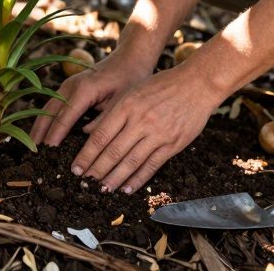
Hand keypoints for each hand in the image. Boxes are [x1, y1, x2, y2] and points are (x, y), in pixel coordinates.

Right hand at [30, 49, 154, 147]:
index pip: (64, 118)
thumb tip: (88, 136)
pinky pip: (51, 106)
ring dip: (38, 128)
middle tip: (33, 156)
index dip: (54, 137)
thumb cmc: (129, 79)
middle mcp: (70, 86)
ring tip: (32, 148)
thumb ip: (106, 118)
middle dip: (40, 134)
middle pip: (48, 113)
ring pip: (46, 109)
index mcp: (84, 90)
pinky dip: (44, 121)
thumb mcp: (122, 100)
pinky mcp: (66, 88)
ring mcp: (66, 86)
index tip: (47, 153)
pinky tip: (41, 135)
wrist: (128, 58)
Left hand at [70, 63, 223, 193]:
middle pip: (113, 152)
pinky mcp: (172, 144)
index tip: (76, 168)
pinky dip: (138, 180)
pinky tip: (127, 188)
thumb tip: (87, 131)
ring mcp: (157, 134)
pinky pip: (151, 166)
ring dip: (114, 179)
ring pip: (130, 162)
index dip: (86, 155)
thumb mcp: (132, 91)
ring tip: (102, 189)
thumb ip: (110, 111)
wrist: (197, 84)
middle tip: (84, 184)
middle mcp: (140, 121)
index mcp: (127, 105)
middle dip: (96, 170)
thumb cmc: (161, 85)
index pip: (100, 136)